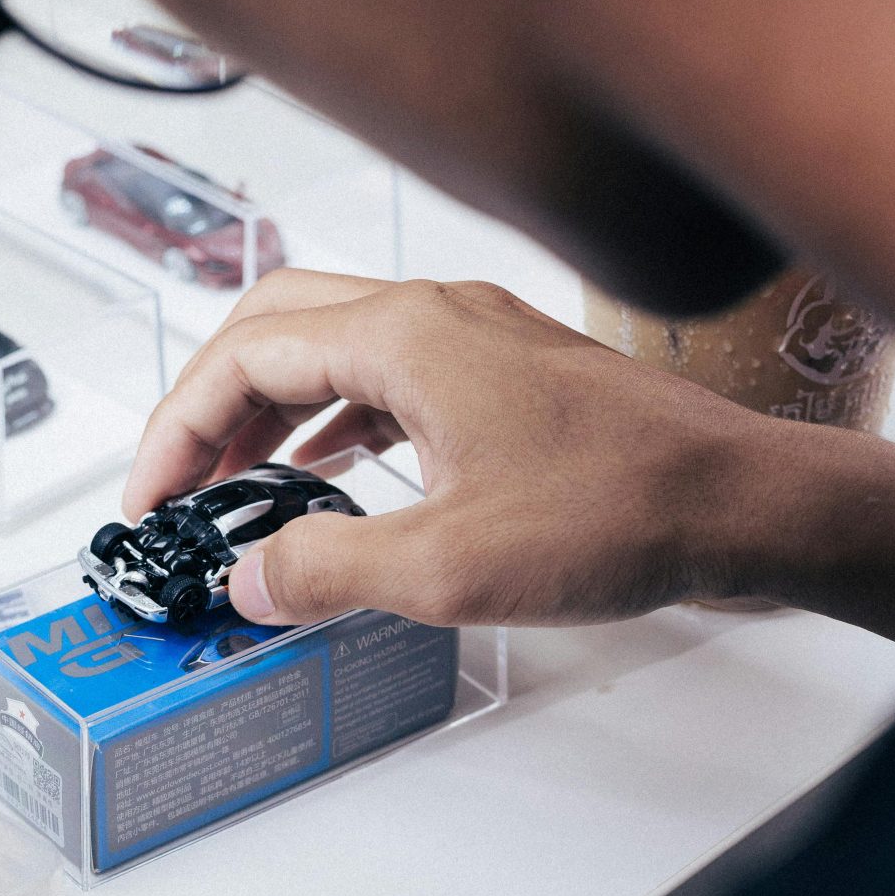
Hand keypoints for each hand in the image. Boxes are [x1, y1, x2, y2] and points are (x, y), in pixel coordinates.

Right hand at [126, 270, 743, 628]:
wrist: (745, 503)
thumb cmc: (620, 513)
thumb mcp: (445, 568)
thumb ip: (326, 570)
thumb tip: (248, 580)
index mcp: (405, 336)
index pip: (242, 358)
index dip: (176, 432)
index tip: (149, 502)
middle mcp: (436, 314)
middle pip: (276, 327)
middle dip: (211, 404)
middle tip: (177, 485)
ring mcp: (477, 337)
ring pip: (334, 348)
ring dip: (271, 412)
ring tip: (233, 489)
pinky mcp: (510, 374)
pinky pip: (391, 376)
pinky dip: (336, 419)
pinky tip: (329, 476)